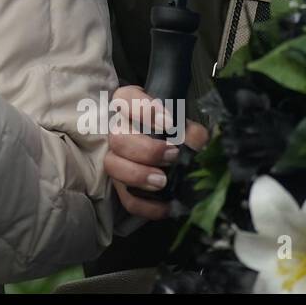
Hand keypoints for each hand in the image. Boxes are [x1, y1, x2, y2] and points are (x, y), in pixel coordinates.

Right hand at [105, 85, 209, 220]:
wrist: (174, 159)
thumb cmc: (177, 136)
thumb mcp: (187, 128)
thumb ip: (192, 132)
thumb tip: (192, 142)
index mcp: (130, 108)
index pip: (125, 99)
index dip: (143, 110)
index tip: (168, 123)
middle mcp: (117, 132)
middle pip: (117, 137)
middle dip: (145, 149)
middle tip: (171, 155)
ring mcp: (116, 159)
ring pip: (113, 165)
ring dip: (138, 175)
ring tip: (162, 181)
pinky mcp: (121, 186)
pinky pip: (125, 198)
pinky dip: (146, 205)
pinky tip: (166, 205)